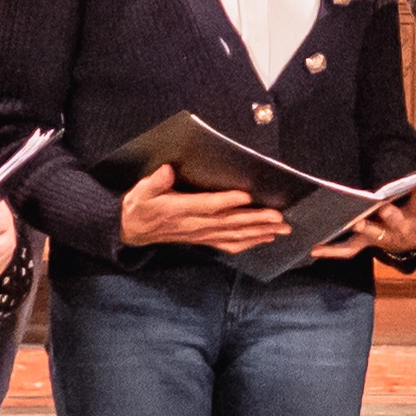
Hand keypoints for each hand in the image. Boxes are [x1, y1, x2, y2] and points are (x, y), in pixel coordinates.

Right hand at [115, 163, 290, 251]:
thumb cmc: (140, 206)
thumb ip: (155, 182)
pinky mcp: (204, 240)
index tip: (246, 195)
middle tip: (279, 216)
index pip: (207, 206)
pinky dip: (250, 242)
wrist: (133, 231)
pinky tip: (267, 238)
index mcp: (179, 210)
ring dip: (260, 232)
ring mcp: (201, 235)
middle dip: (256, 220)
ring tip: (282, 227)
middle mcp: (194, 225)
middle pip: (229, 223)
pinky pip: (230, 245)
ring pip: (235, 235)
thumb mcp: (141, 191)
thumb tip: (167, 170)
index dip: (227, 202)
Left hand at [314, 170, 415, 259]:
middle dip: (389, 216)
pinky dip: (333, 250)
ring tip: (353, 224)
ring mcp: (381, 236)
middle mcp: (399, 227)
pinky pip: (348, 249)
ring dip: (363, 230)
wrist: (409, 240)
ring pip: (372, 234)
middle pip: (395, 221)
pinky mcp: (364, 241)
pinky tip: (315, 249)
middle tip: (383, 209)